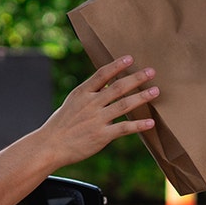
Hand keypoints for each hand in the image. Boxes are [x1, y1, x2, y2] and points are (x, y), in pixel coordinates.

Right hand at [39, 56, 158, 167]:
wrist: (50, 146)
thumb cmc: (61, 124)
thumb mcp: (72, 102)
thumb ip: (90, 93)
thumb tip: (108, 83)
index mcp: (82, 93)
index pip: (101, 74)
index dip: (116, 65)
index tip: (130, 58)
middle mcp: (91, 104)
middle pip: (118, 87)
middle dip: (136, 78)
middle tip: (151, 71)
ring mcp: (97, 119)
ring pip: (124, 105)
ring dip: (142, 97)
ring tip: (156, 91)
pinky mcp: (102, 135)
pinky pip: (124, 128)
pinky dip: (138, 125)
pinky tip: (150, 122)